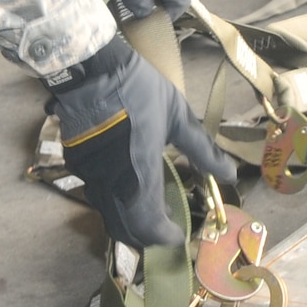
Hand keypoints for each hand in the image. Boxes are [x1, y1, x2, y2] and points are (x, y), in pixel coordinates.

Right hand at [50, 36, 234, 247]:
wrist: (91, 70)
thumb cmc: (139, 91)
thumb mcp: (178, 118)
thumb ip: (203, 150)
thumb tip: (230, 173)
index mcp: (139, 175)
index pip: (149, 226)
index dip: (165, 236)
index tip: (179, 234)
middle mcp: (111, 184)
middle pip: (125, 229)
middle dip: (147, 235)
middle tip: (165, 226)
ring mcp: (89, 175)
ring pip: (108, 214)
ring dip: (129, 220)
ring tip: (150, 206)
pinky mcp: (75, 163)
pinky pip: (96, 194)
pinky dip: (114, 201)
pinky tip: (127, 185)